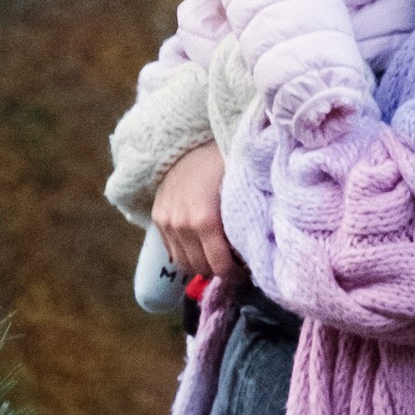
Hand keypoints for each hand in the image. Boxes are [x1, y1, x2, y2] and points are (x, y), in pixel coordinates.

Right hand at [150, 141, 238, 283]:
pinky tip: (199, 245)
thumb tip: (256, 251)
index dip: (236, 274)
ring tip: (216, 256)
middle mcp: (182, 225)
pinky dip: (185, 253)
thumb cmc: (222, 161)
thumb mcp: (239, 190)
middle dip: (219, 270)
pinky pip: (171, 250)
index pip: (220, 267)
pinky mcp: (157, 218)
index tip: (246, 270)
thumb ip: (244, 221)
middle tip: (234, 264)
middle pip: (201, 268)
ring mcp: (166, 223)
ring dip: (201, 264)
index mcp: (205, 220)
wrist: (189, 140)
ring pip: (184, 263)